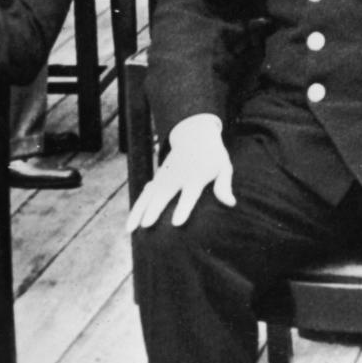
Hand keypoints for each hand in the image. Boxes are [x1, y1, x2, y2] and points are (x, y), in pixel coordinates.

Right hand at [126, 114, 234, 230]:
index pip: (189, 194)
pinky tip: (130, 224)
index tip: (176, 222)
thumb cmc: (212, 155)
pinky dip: (136, 208)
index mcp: (195, 175)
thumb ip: (224, 185)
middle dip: (154, 210)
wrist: (193, 133)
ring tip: (130, 229)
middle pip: (164, 195)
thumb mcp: (223, 166)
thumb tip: (231, 203)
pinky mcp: (157, 178)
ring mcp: (164, 177)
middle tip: (146, 225)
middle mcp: (177, 176)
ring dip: (138, 211)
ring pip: (148, 196)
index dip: (183, 208)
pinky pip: (144, 195)